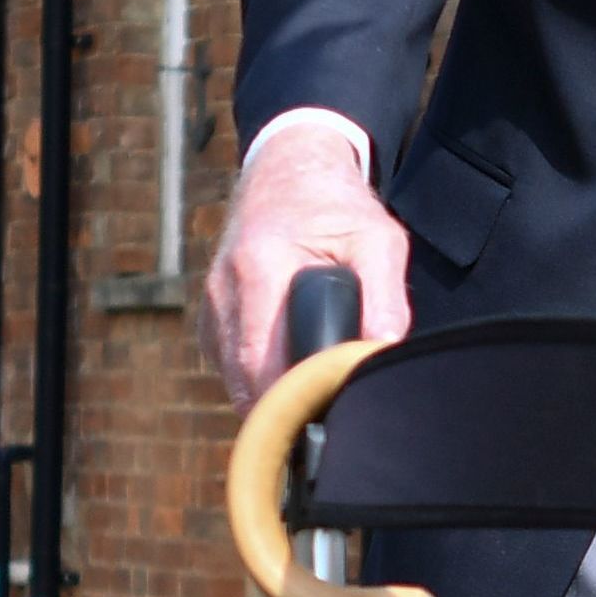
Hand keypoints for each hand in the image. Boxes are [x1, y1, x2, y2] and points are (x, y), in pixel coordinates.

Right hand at [207, 113, 410, 401]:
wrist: (289, 172)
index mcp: (259, 266)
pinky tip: (291, 370)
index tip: (326, 419)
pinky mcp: (209, 317)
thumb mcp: (378, 240)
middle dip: (283, 409)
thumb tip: (382, 354)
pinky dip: (258, 378)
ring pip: (234, 378)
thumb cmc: (339, 207)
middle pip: (244, 378)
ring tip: (314, 397)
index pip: (261, 360)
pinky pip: (229, 366)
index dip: (292, 399)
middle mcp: (223, 288)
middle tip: (327, 425)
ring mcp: (210, 304)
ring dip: (270, 395)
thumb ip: (386, 296)